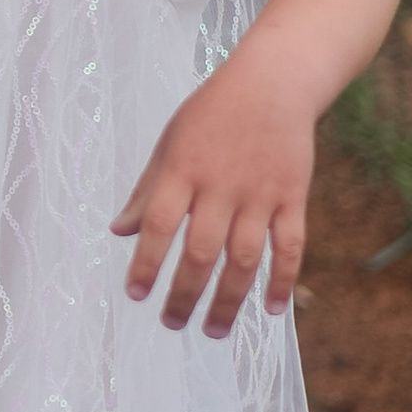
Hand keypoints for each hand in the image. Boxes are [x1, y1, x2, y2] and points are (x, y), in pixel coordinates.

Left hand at [110, 60, 315, 336]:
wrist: (274, 81)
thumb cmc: (212, 113)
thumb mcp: (170, 142)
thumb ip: (145, 190)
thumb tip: (119, 232)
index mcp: (182, 169)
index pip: (158, 224)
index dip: (145, 262)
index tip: (136, 294)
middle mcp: (220, 185)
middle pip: (200, 251)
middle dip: (184, 294)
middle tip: (172, 323)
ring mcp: (260, 193)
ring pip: (244, 258)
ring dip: (228, 299)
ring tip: (212, 330)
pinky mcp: (293, 196)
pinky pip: (290, 246)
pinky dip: (282, 280)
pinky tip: (270, 309)